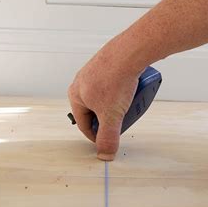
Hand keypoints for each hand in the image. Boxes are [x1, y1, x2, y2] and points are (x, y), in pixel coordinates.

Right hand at [68, 35, 141, 160]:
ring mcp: (95, 71)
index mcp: (76, 95)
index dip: (96, 135)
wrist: (130, 52)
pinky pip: (114, 83)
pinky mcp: (108, 64)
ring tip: (129, 104)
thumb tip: (104, 154)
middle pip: (94, 109)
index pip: (83, 123)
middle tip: (121, 121)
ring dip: (116, 104)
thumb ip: (108, 137)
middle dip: (108, 118)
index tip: (107, 140)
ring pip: (105, 96)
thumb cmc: (115, 80)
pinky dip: (122, 90)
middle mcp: (82, 82)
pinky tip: (132, 90)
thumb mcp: (112, 116)